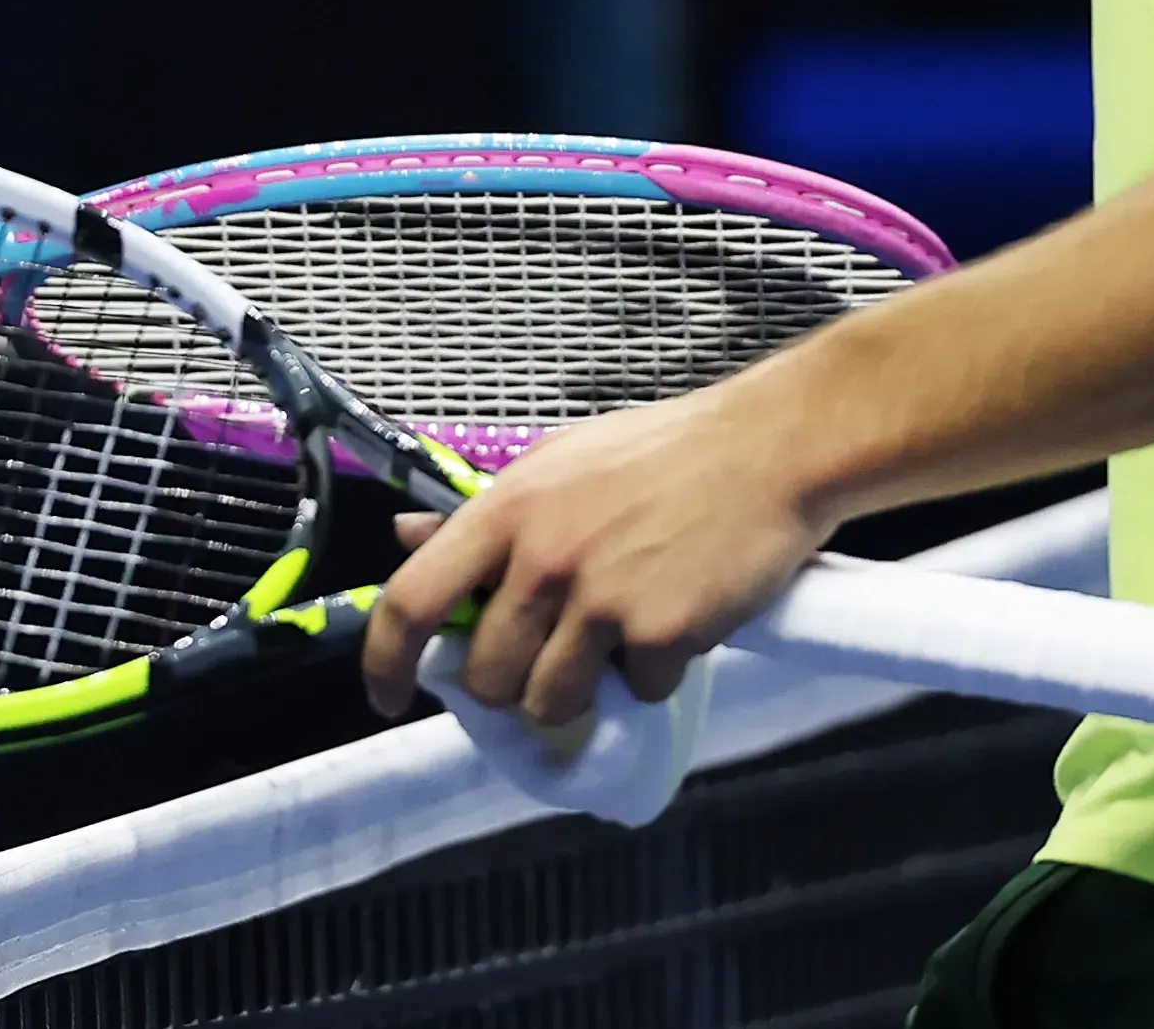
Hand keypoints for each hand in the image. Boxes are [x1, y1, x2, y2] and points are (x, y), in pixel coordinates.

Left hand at [358, 387, 827, 728]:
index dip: (385, 661)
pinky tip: (675, 626)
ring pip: (549, 703)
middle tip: (549, 661)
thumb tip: (407, 537)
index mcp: (508, 510)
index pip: (412, 600)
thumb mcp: (558, 462)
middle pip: (486, 675)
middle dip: (509, 687)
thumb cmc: (663, 453)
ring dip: (576, 696)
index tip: (386, 694)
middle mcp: (543, 558)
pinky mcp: (659, 634)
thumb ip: (485, 511)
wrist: (768, 450)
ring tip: (611, 651)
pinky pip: (635, 693)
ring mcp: (601, 599)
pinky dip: (652, 677)